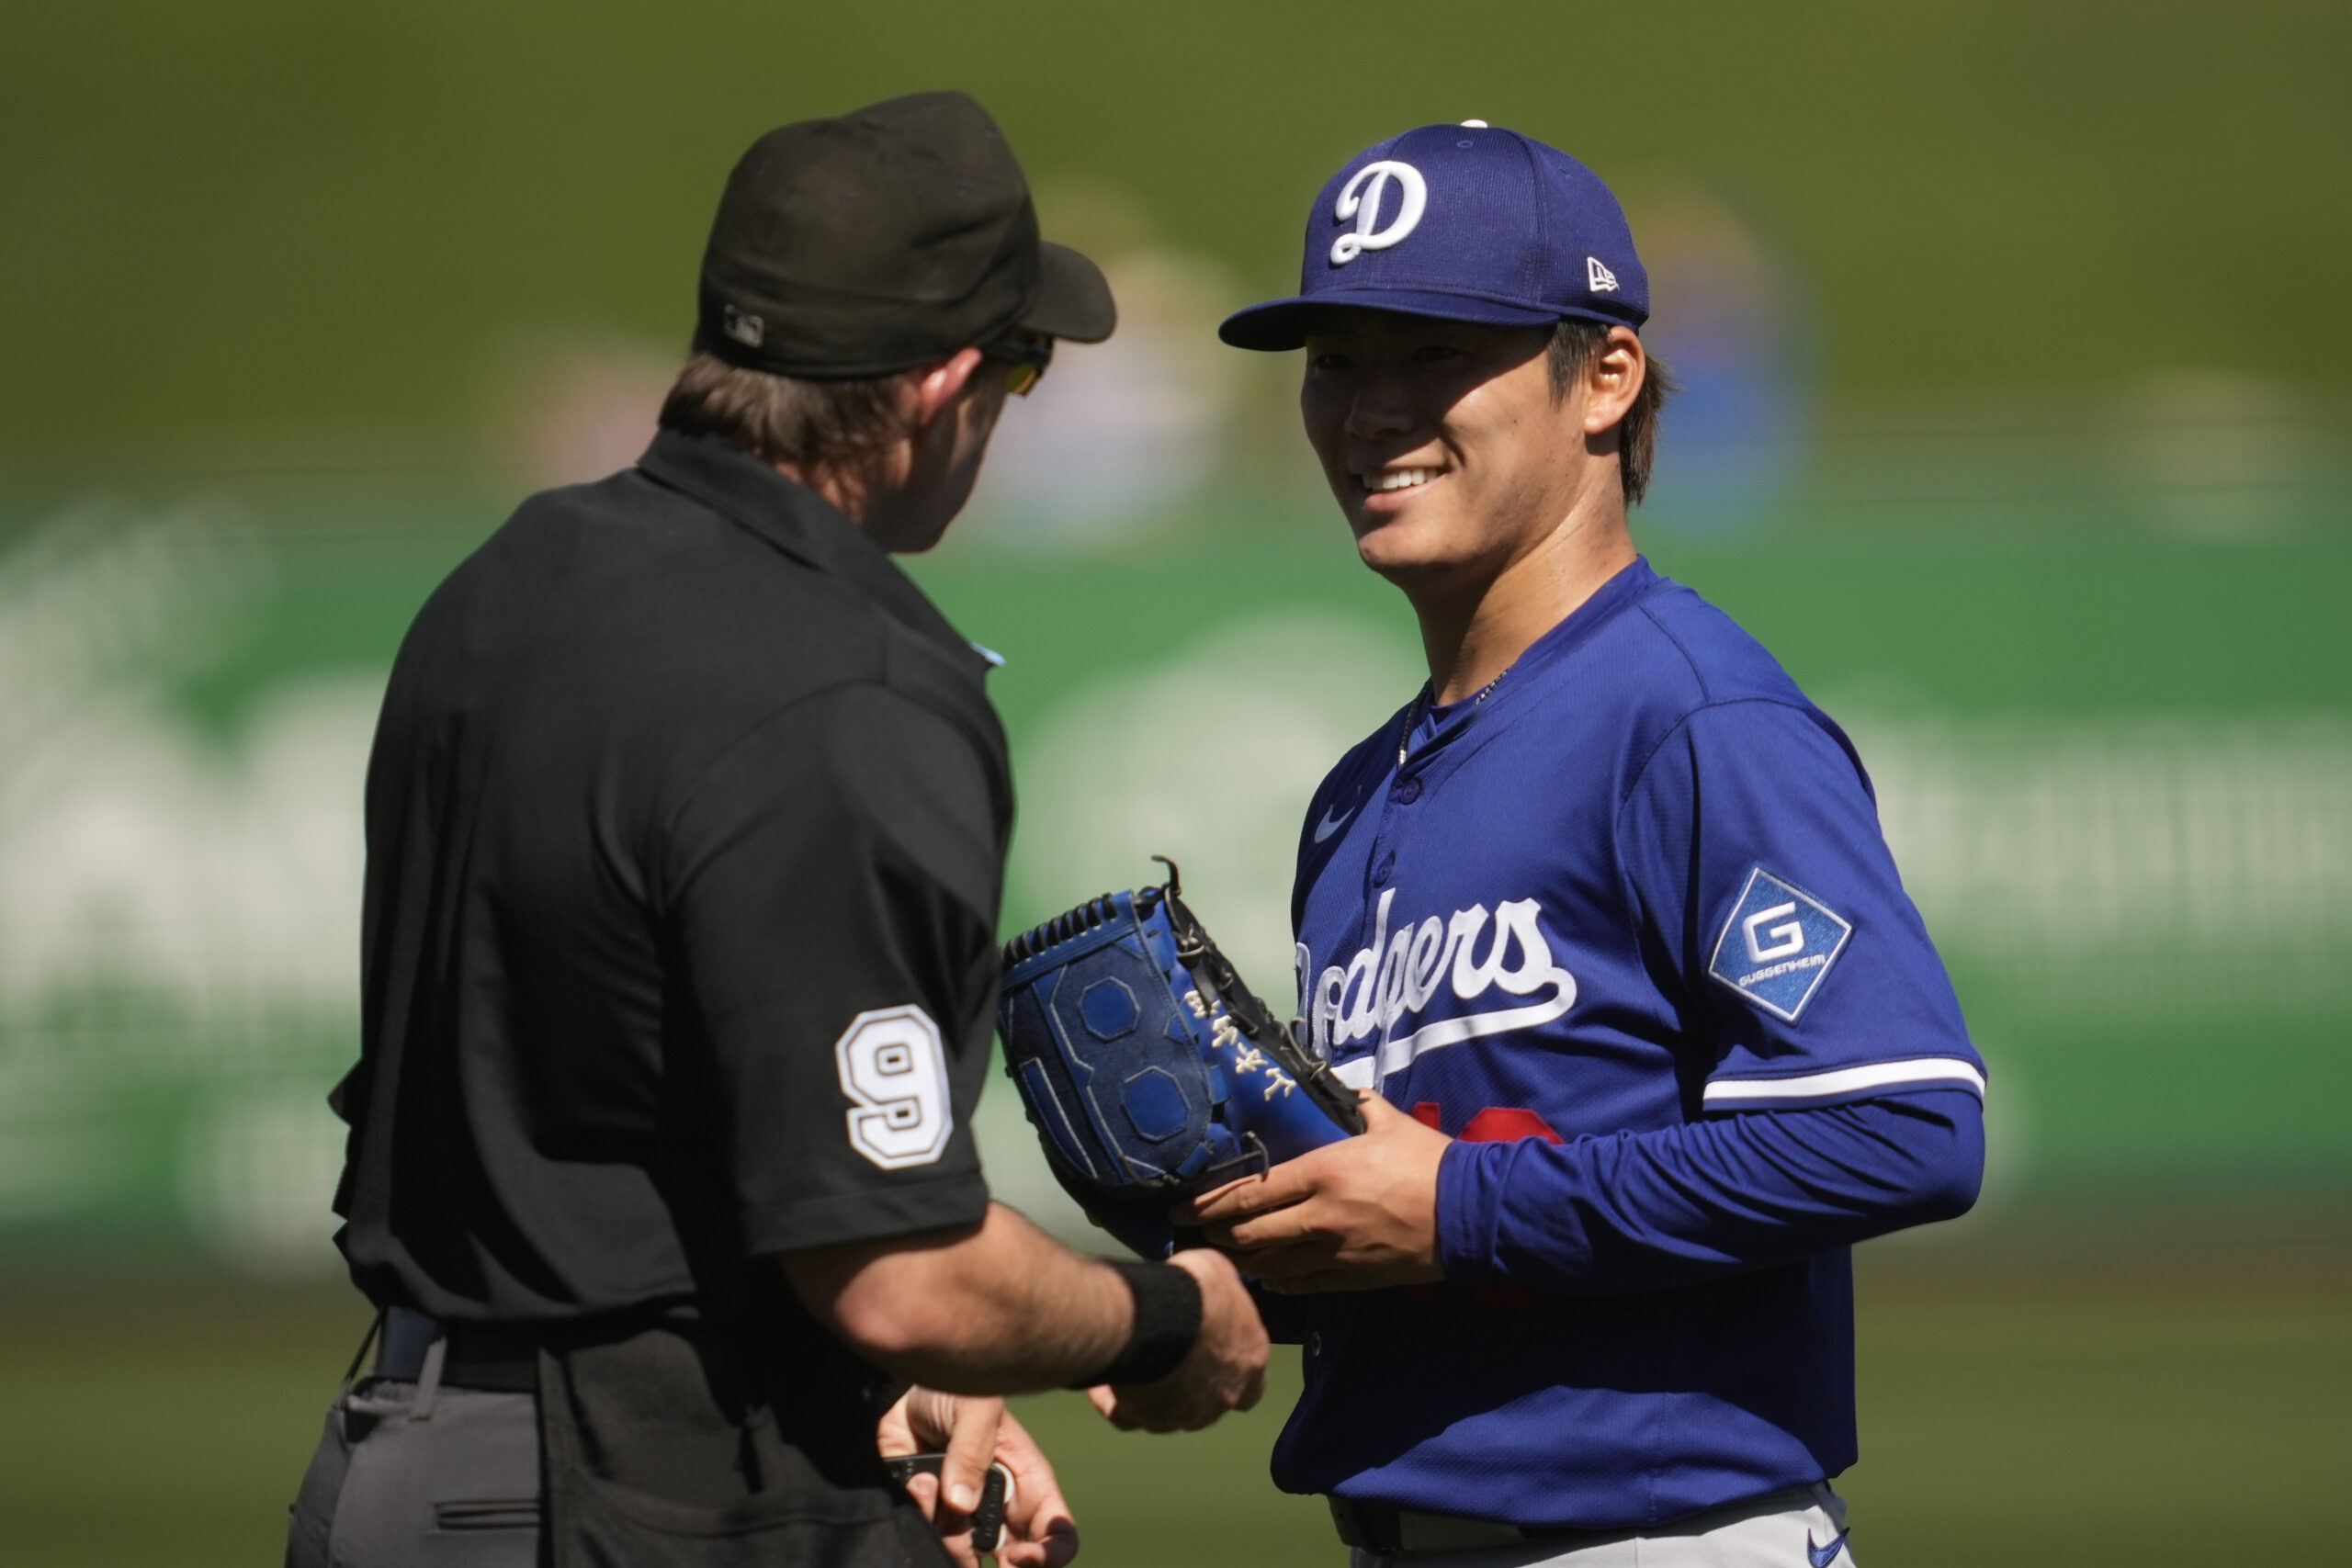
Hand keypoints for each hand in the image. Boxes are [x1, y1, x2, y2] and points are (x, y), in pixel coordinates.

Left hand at [878, 1387, 1079, 1567]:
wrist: (902, 1392)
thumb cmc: (956, 1390)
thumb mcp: (976, 1406)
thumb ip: (973, 1449)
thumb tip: (961, 1504)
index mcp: (1027, 1483)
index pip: (1059, 1534)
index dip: (1050, 1556)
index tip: (1020, 1557)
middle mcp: (998, 1509)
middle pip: (1012, 1563)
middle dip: (996, 1567)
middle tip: (972, 1551)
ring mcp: (962, 1517)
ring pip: (964, 1558)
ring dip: (947, 1537)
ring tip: (930, 1485)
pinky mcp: (929, 1516)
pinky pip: (925, 1538)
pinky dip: (918, 1515)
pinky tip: (915, 1482)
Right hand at [1086, 1248, 1267, 1432]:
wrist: (1156, 1315)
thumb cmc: (1195, 1290)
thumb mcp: (1218, 1271)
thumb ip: (1219, 1292)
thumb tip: (1205, 1286)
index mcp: (1249, 1363)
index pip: (1252, 1384)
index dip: (1229, 1370)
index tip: (1209, 1353)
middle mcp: (1223, 1396)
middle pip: (1206, 1400)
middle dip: (1187, 1381)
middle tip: (1162, 1353)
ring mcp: (1187, 1413)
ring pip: (1167, 1411)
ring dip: (1150, 1391)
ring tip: (1125, 1364)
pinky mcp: (1149, 1418)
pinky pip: (1127, 1416)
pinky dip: (1112, 1402)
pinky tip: (1098, 1383)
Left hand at [1183, 1091, 1448, 1292]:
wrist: (1471, 1215)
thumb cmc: (1429, 1164)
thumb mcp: (1389, 1123)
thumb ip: (1358, 1106)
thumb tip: (1342, 1091)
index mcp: (1323, 1172)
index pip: (1250, 1192)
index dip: (1209, 1201)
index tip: (1182, 1205)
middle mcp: (1319, 1217)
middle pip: (1246, 1233)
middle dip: (1211, 1232)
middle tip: (1190, 1230)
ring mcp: (1332, 1254)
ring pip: (1265, 1263)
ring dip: (1236, 1258)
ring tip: (1216, 1252)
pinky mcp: (1349, 1280)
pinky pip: (1296, 1284)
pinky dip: (1272, 1278)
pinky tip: (1262, 1271)